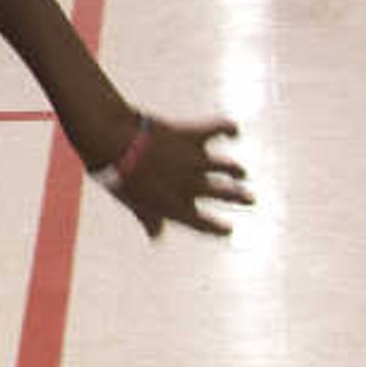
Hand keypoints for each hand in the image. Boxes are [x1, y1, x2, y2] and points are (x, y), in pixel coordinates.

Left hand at [86, 112, 251, 239]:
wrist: (114, 143)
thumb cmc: (118, 175)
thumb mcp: (133, 203)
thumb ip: (149, 219)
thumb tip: (156, 237)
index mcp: (175, 207)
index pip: (204, 224)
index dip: (219, 229)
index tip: (229, 230)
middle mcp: (191, 186)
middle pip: (225, 194)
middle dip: (241, 197)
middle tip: (251, 198)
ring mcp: (195, 161)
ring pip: (228, 168)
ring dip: (237, 171)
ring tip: (242, 173)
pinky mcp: (193, 136)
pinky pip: (219, 130)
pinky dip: (229, 129)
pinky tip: (234, 132)